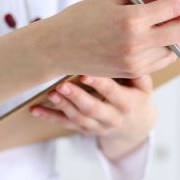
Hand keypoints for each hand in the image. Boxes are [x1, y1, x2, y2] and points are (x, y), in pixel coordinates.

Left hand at [30, 75, 156, 160]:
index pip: (112, 93)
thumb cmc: (136, 96)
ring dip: (63, 106)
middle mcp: (112, 117)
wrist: (135, 126)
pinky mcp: (84, 129)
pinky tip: (35, 109)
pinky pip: (65, 124)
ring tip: (51, 93)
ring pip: (78, 117)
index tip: (85, 73)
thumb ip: (137, 71)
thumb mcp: (144, 86)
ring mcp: (96, 126)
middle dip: (76, 97)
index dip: (99, 84)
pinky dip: (49, 117)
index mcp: (127, 104)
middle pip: (92, 108)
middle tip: (62, 85)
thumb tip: (130, 51)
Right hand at [39, 0, 179, 77]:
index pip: (173, 7)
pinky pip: (161, 60)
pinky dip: (164, 47)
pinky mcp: (133, 72)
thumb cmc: (81, 18)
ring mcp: (135, 61)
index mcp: (130, 20)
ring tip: (163, 21)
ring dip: (176, 33)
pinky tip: (152, 36)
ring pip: (175, 48)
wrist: (57, 48)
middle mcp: (136, 44)